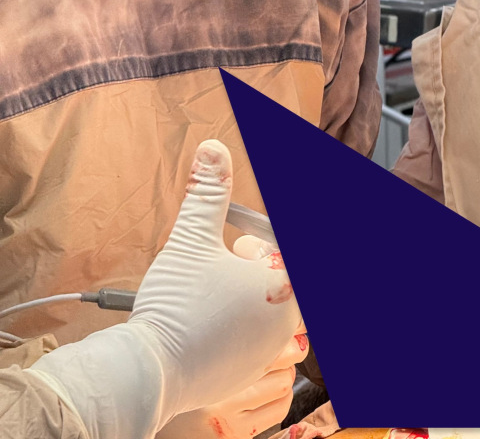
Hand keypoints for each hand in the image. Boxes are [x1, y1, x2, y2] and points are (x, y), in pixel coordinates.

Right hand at [29, 140, 300, 438]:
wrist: (146, 374)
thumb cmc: (176, 307)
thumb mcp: (191, 238)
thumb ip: (208, 192)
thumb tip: (214, 150)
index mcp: (284, 287)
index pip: (288, 252)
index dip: (272, 239)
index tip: (253, 238)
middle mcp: (286, 324)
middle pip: (289, 279)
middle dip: (266, 259)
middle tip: (236, 251)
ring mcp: (270, 352)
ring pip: (280, 311)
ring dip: (259, 290)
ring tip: (222, 284)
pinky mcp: (251, 372)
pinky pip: (263, 340)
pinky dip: (249, 322)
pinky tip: (216, 316)